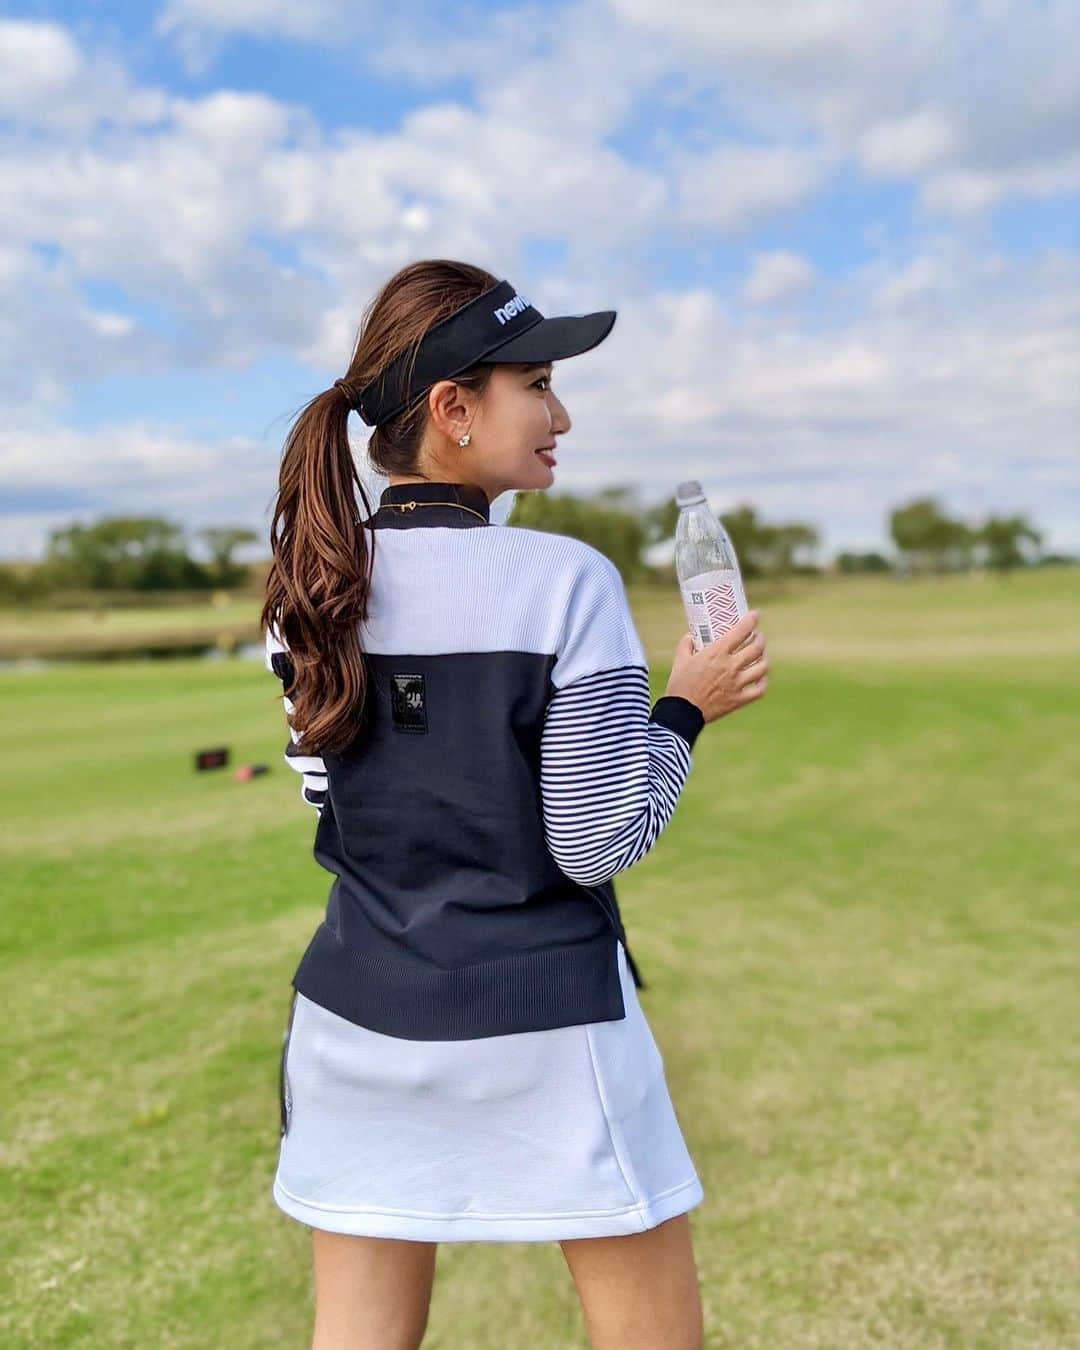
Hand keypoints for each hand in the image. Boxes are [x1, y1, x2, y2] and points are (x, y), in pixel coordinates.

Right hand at [665, 609, 768, 724]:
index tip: (756, 615)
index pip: (741, 631)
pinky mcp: (739, 699)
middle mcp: (731, 666)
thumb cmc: (680, 685)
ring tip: (760, 656)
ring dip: (764, 658)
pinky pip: (760, 689)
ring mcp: (737, 683)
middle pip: (757, 647)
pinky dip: (763, 681)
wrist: (682, 712)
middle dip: (760, 638)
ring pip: (763, 667)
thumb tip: (691, 635)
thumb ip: (686, 644)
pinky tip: (760, 678)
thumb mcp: (680, 660)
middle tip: (757, 636)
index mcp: (717, 653)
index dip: (752, 620)